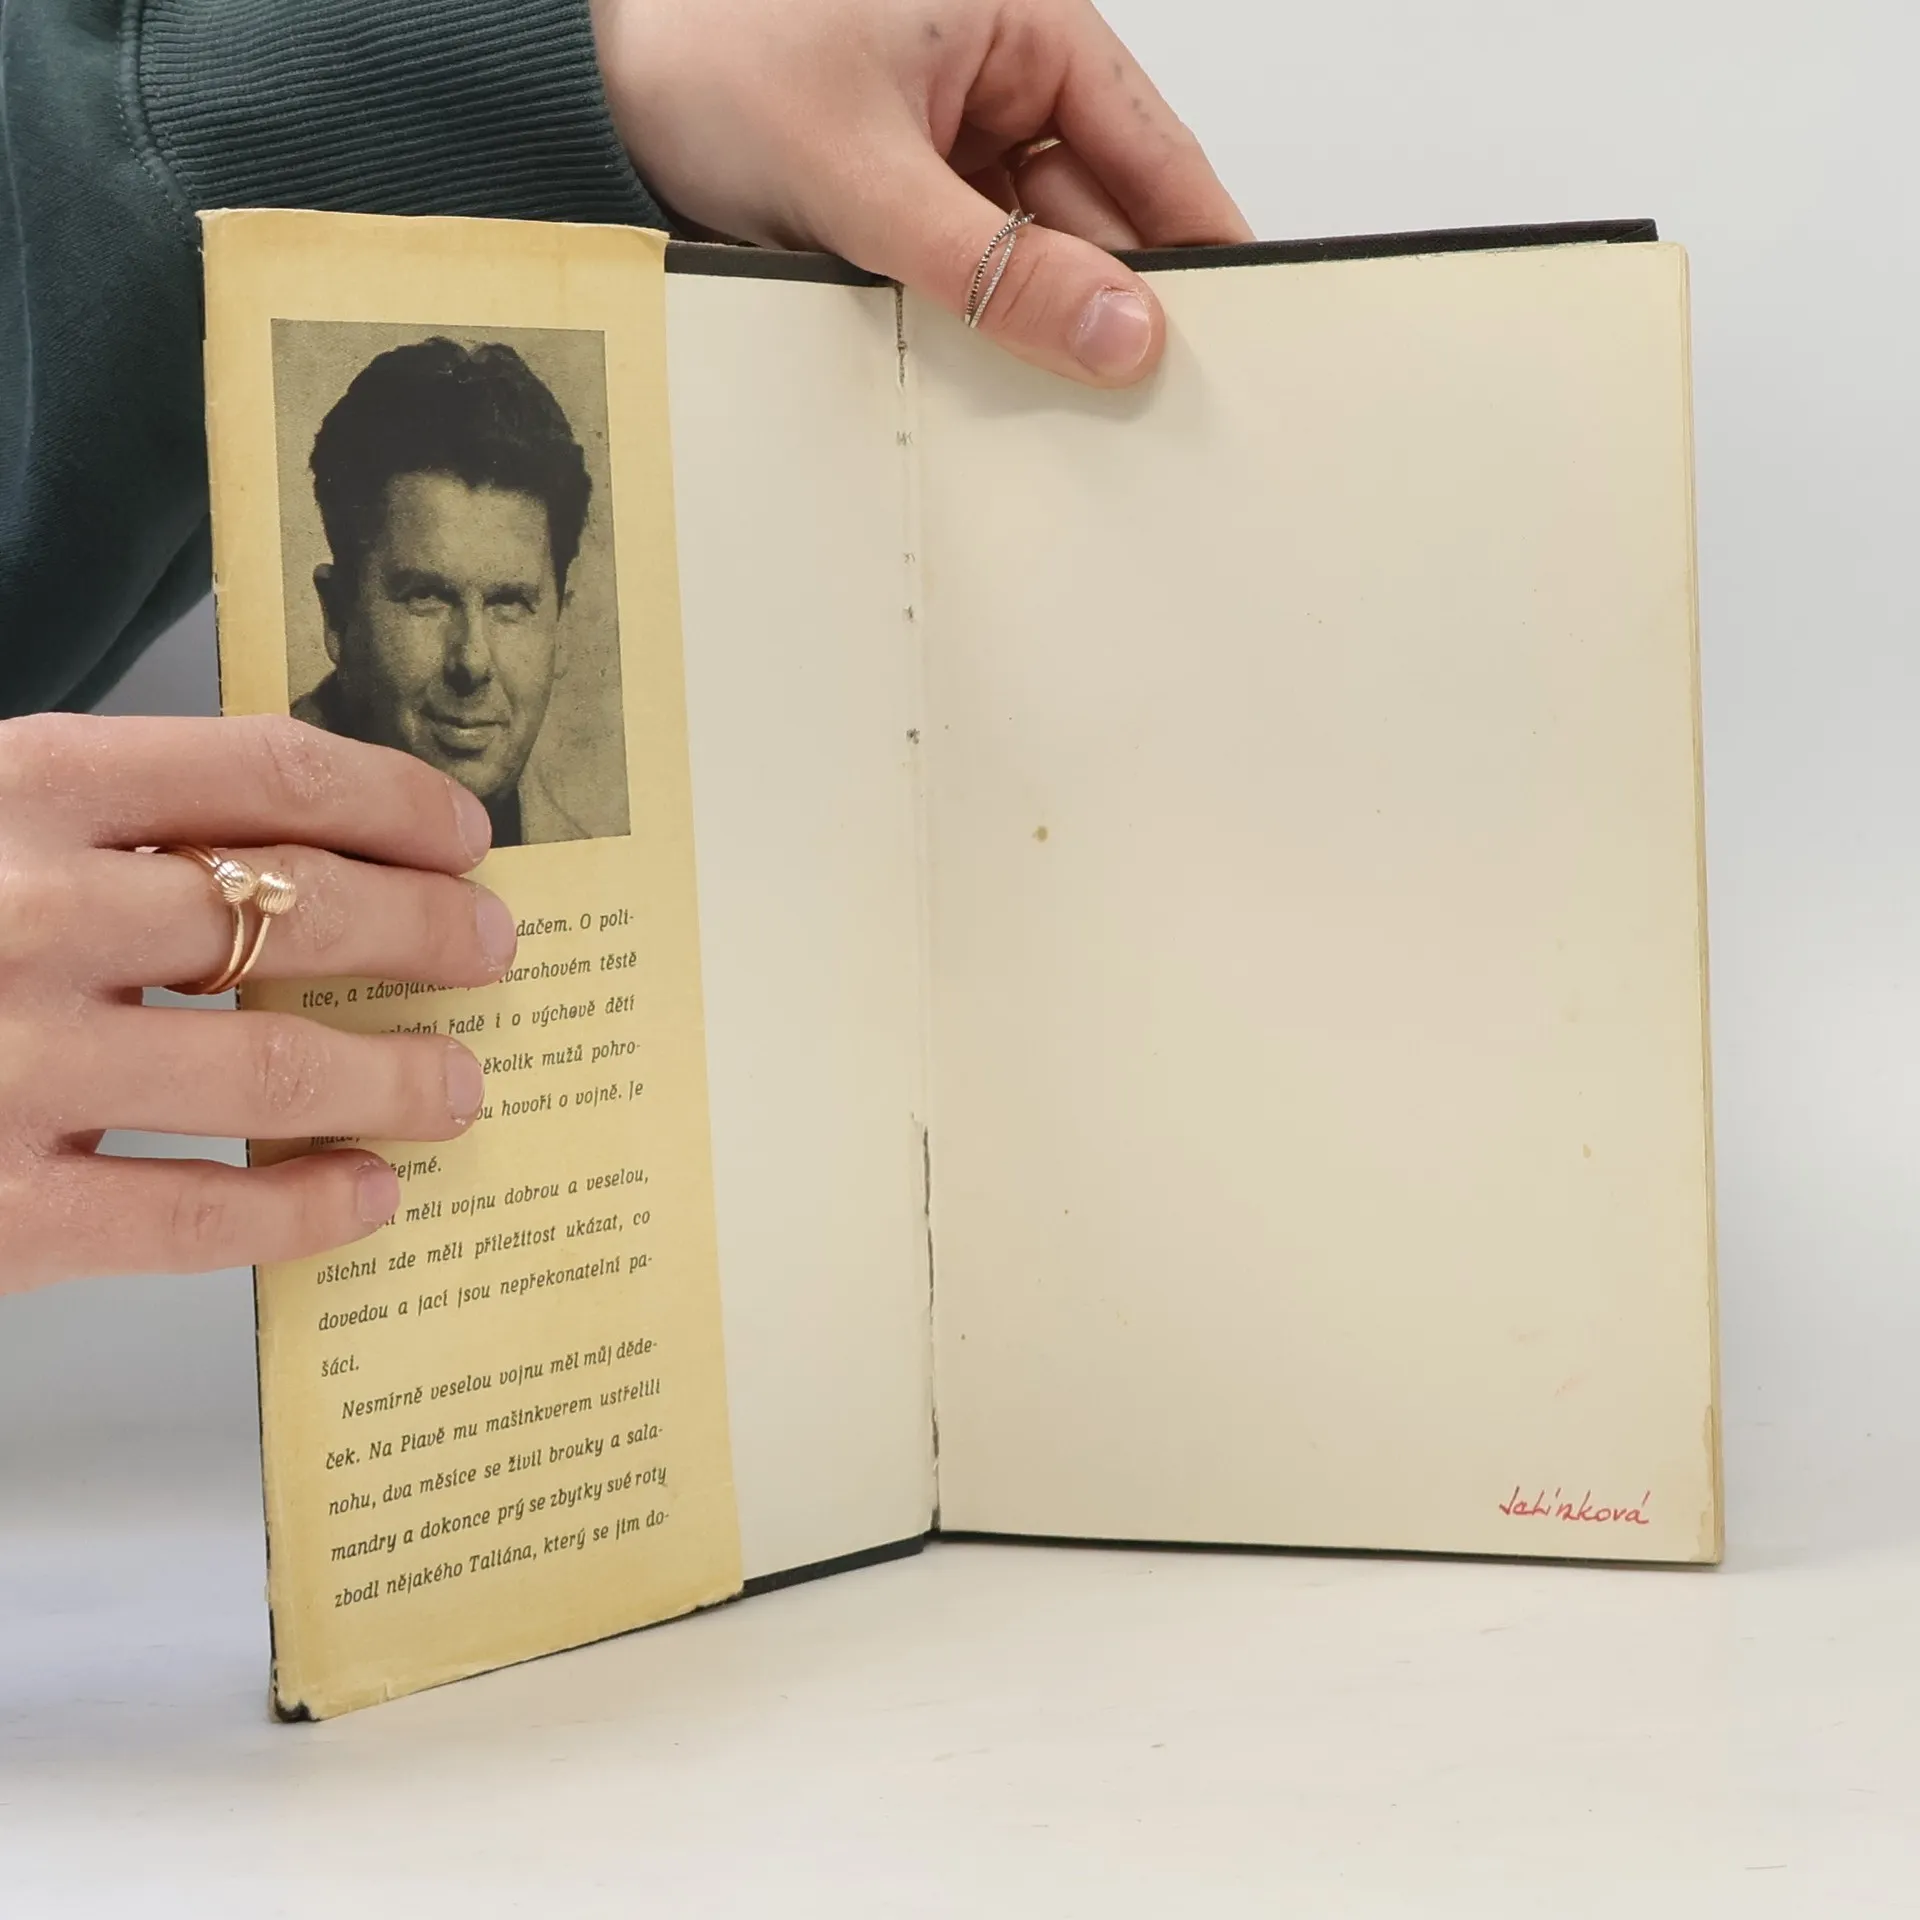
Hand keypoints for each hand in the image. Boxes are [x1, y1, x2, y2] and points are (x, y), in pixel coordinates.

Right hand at [0, 714, 516, 1291]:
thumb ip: (96, 817)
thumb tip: (299, 844)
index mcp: (16, 786)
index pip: (263, 769)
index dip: (394, 799)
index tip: (466, 833)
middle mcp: (26, 912)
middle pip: (299, 910)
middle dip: (426, 930)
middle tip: (494, 950)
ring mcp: (10, 1065)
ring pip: (273, 1067)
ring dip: (398, 1076)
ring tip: (460, 1084)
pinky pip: (197, 1215)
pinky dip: (307, 1208)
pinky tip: (370, 1197)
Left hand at [590, 0, 1252, 386]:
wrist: (585, 83)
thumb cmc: (706, 53)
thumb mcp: (864, 171)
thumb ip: (996, 266)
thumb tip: (1121, 334)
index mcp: (1025, 29)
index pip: (1153, 154)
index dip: (1199, 249)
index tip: (1240, 340)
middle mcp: (1000, 83)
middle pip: (1096, 218)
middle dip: (1107, 310)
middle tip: (1139, 415)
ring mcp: (951, 149)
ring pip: (1030, 257)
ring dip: (1033, 329)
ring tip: (1059, 417)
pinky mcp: (902, 202)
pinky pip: (967, 276)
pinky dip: (973, 330)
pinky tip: (981, 388)